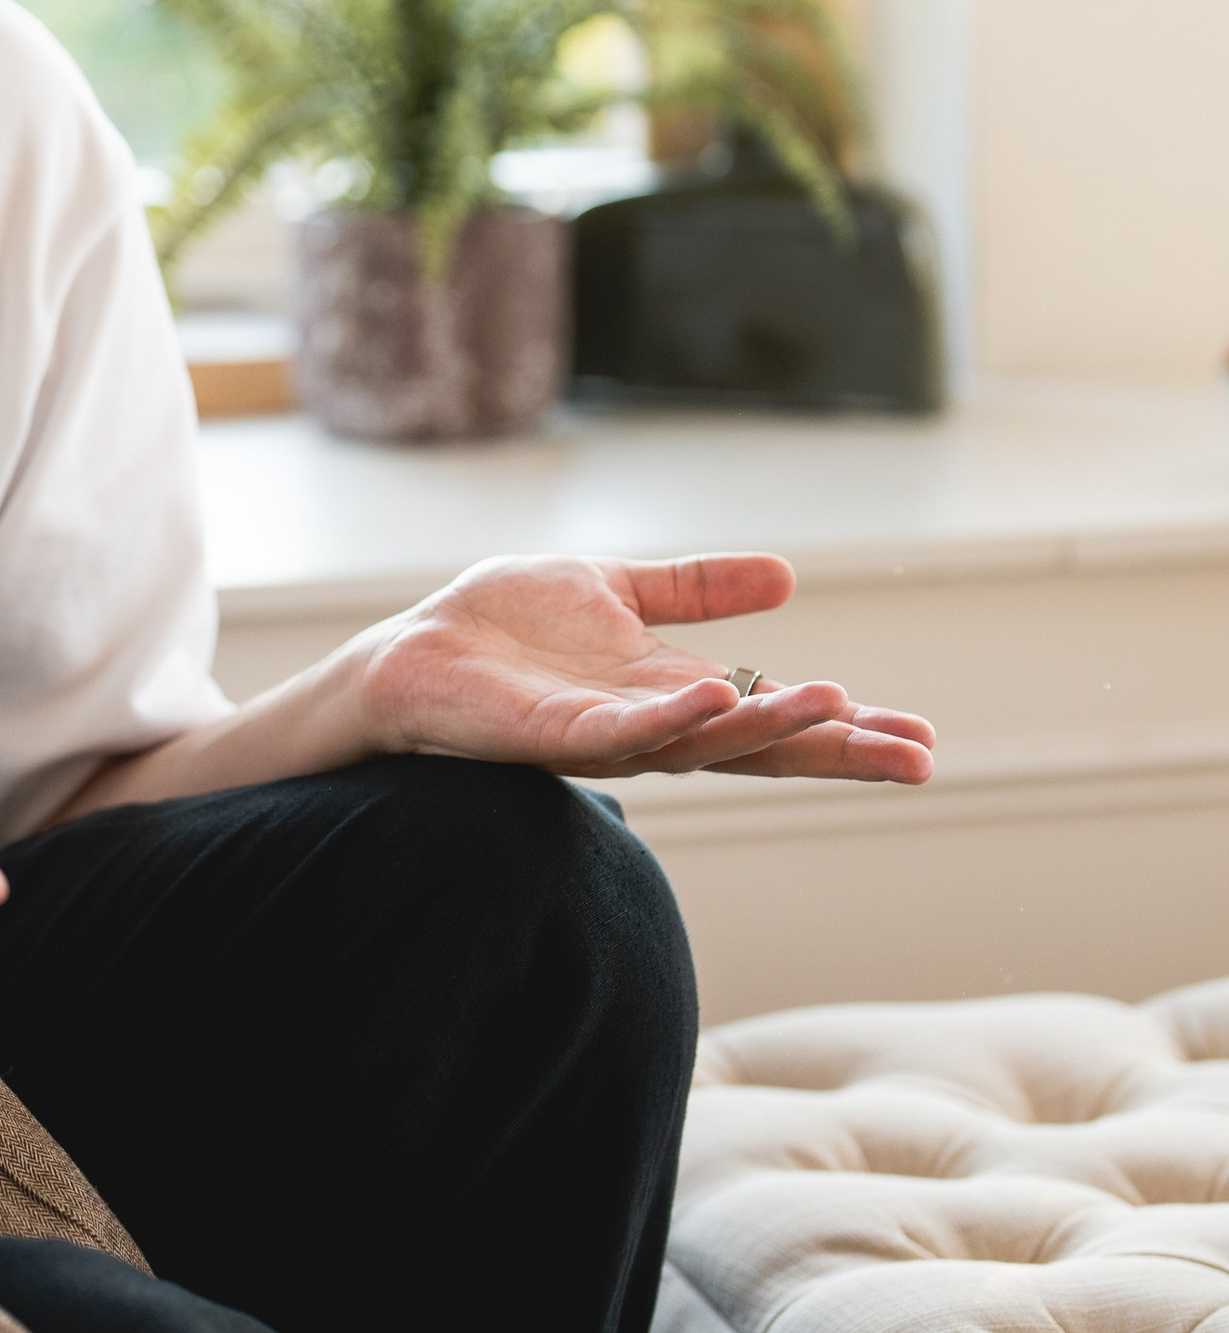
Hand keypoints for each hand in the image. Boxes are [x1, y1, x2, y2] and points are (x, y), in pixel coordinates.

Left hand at [360, 553, 935, 780]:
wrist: (410, 650)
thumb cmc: (501, 627)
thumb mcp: (615, 590)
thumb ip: (694, 587)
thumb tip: (787, 576)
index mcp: (669, 693)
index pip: (772, 717)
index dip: (843, 728)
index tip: (921, 737)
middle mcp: (648, 727)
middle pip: (759, 748)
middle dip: (837, 750)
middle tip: (919, 755)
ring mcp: (602, 738)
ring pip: (702, 742)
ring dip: (772, 728)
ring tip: (843, 706)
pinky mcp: (550, 737)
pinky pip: (619, 732)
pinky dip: (669, 717)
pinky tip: (714, 696)